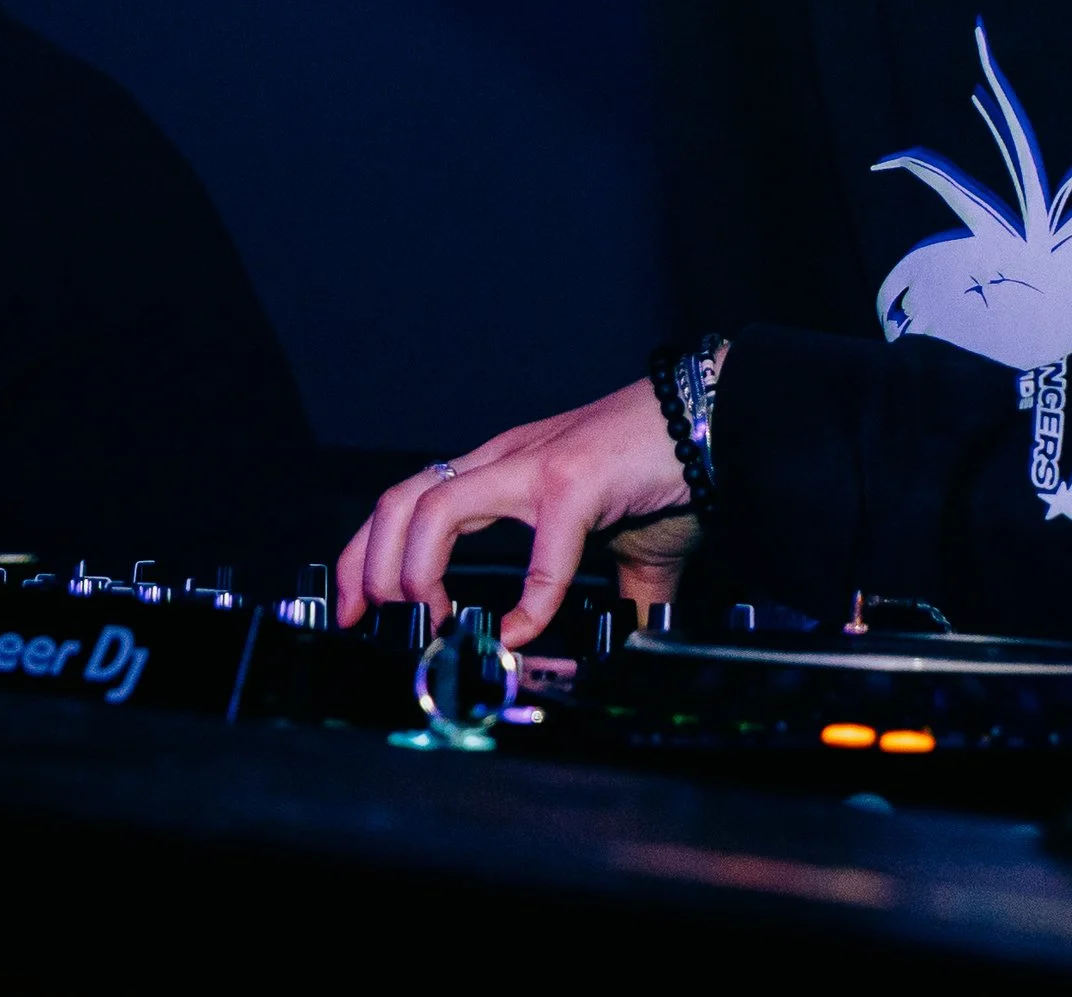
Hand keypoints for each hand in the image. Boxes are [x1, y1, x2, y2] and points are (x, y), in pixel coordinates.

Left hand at [337, 375, 692, 649]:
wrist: (715, 418)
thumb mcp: (615, 543)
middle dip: (367, 564)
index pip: (409, 499)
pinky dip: (526, 605)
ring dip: (415, 571)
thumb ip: (595, 594)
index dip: (367, 552)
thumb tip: (594, 652)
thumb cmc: (666, 470)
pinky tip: (522, 633)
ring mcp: (537, 466)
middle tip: (367, 621)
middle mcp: (508, 459)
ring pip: (435, 506)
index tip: (356, 606)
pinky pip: (538, 555)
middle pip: (401, 499)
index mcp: (505, 467)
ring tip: (431, 621)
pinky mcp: (576, 484)